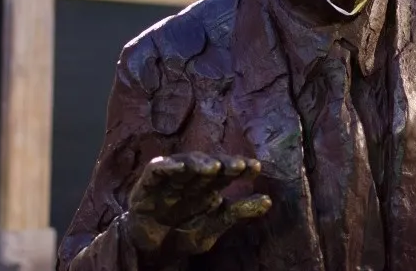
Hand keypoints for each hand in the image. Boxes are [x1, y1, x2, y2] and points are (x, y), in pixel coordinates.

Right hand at [126, 151, 271, 254]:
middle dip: (223, 163)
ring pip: (185, 163)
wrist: (152, 253)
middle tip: (238, 166)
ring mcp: (169, 181)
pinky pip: (156, 170)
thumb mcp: (214, 225)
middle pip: (208, 164)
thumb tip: (269, 200)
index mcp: (208, 187)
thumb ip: (238, 212)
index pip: (227, 172)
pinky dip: (166, 166)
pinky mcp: (147, 186)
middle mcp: (190, 180)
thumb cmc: (183, 235)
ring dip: (199, 162)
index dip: (240, 167)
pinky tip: (180, 167)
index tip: (256, 168)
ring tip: (213, 166)